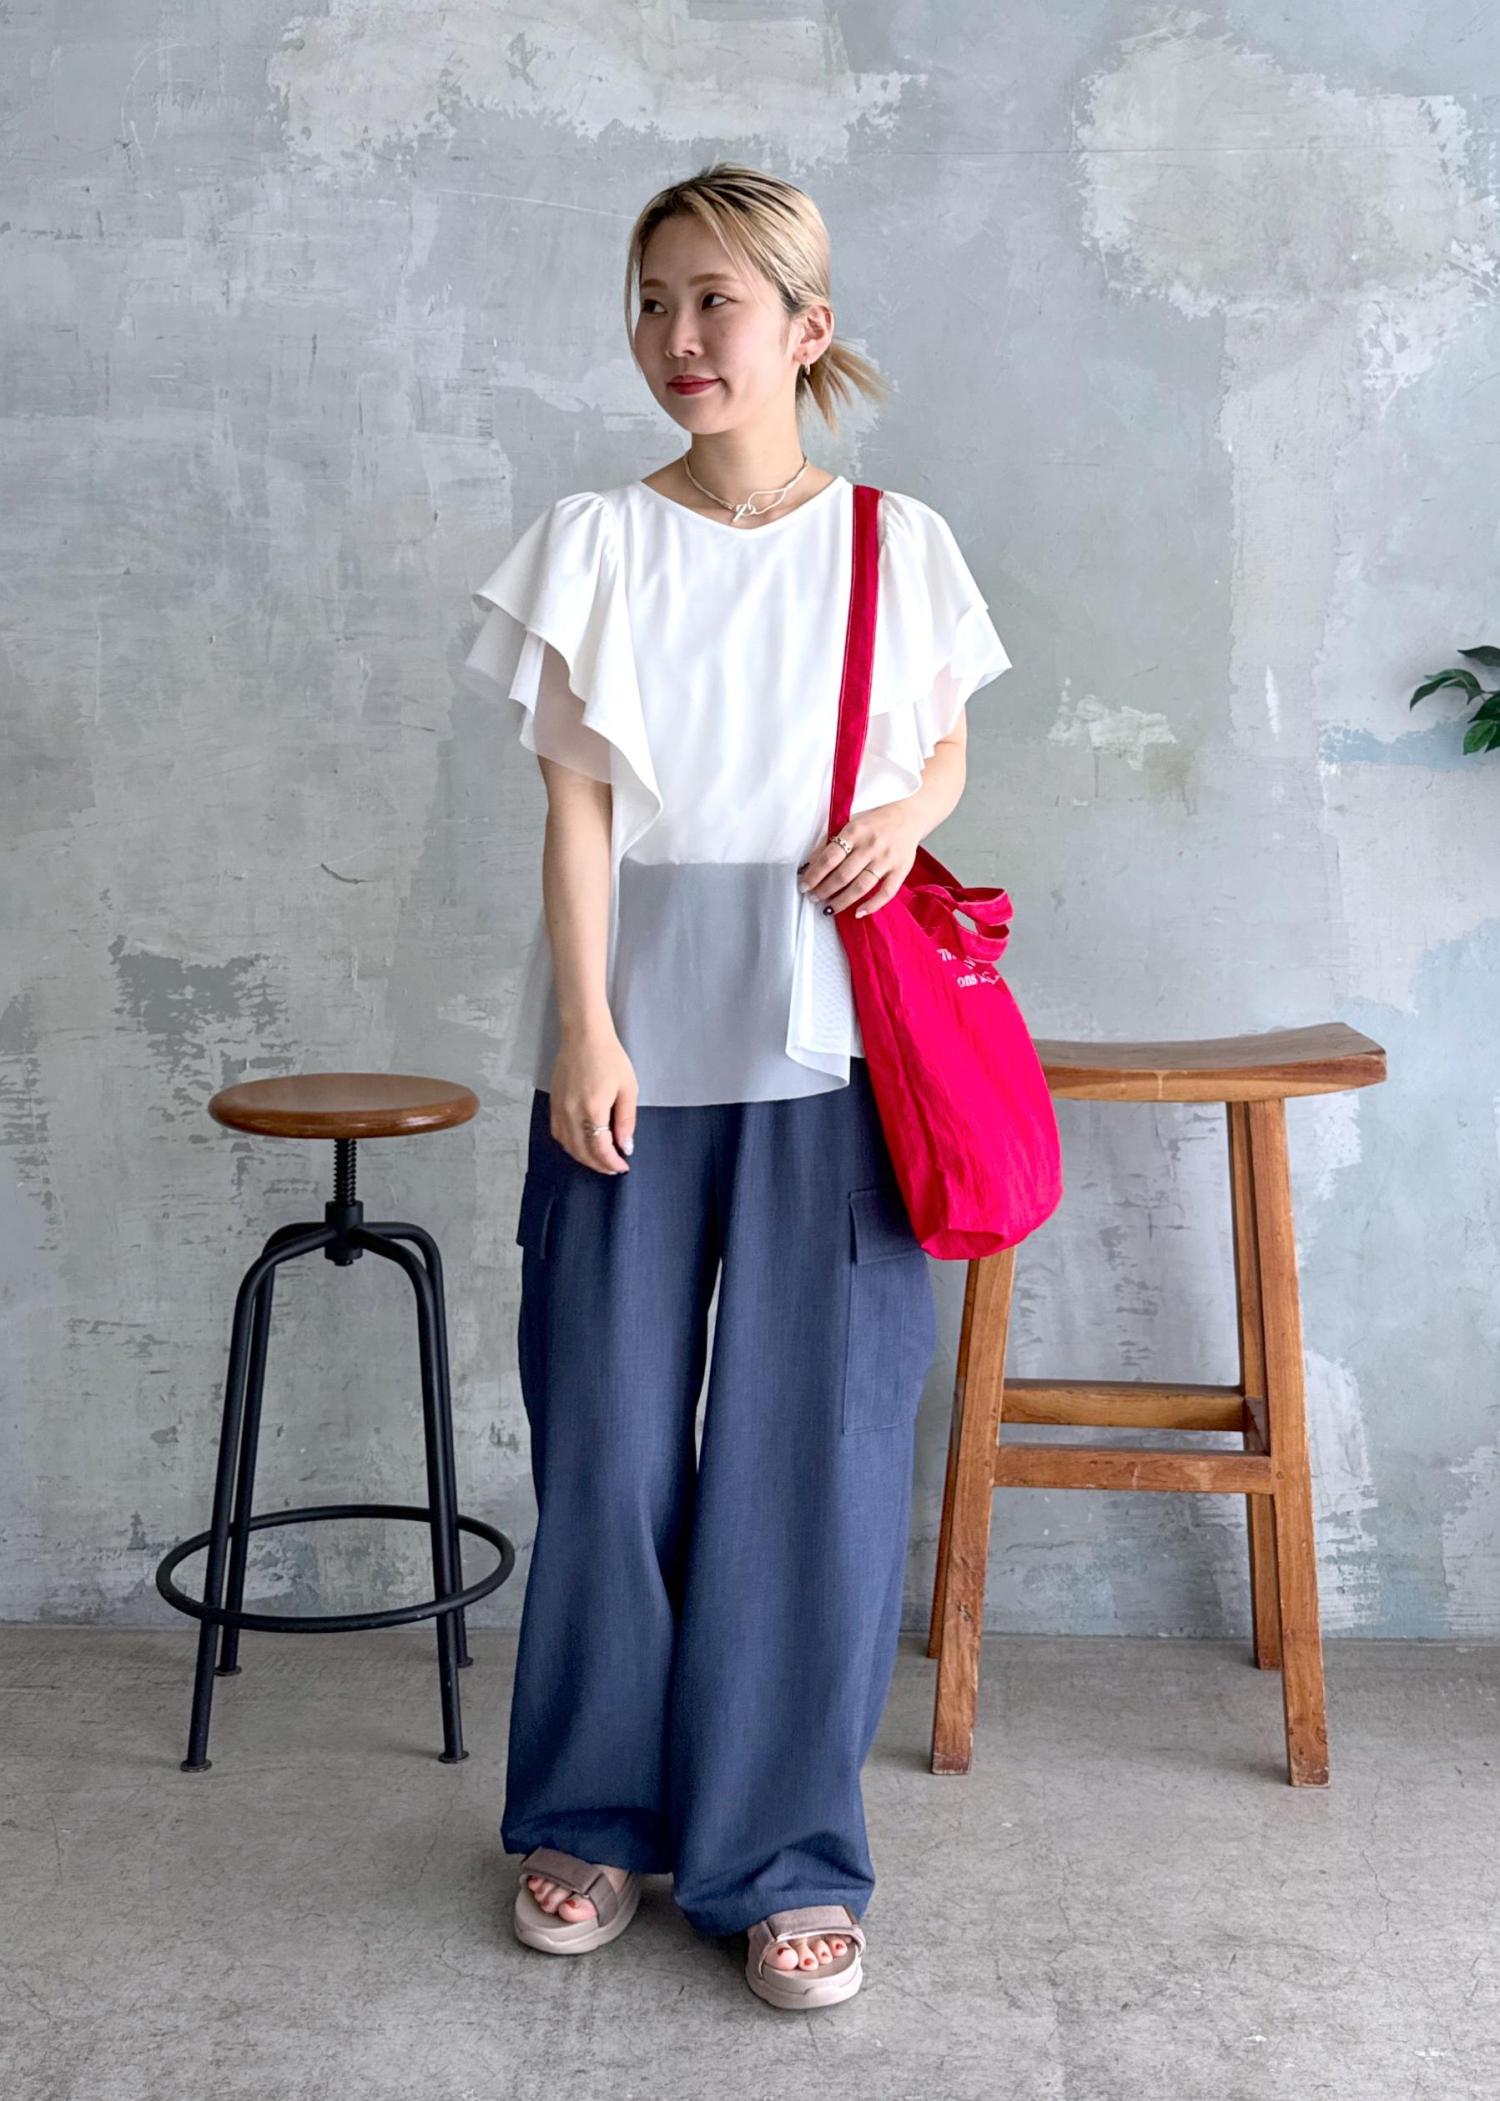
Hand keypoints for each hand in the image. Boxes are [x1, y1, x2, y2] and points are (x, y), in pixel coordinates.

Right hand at [548, 1030, 636, 1173]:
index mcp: (592, 1109)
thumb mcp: (628, 1089)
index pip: (600, 1149)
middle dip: (599, 1165)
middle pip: (582, 1152)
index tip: (623, 1166)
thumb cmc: (609, 1058)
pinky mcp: (553, 1104)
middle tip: (613, 1168)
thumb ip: (626, 1121)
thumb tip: (625, 1147)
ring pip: (567, 1145)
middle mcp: (571, 1113)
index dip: (612, 1162)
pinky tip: (581, 1145)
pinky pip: (558, 1133)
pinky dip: (569, 1145)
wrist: (584, 1036)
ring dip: (583, 1158)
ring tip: (599, 1160)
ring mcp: (559, 1109)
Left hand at [798, 801, 922, 918]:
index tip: (804, 885)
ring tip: (829, 908)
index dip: (814, 875)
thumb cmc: (876, 821)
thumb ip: (832, 842)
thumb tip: (811, 864)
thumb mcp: (851, 823)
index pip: (829, 858)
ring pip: (861, 887)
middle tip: (814, 898)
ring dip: (842, 901)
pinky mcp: (901, 870)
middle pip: (843, 875)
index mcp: (855, 831)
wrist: (910, 815)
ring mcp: (887, 859)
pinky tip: (858, 913)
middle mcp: (871, 846)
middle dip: (824, 890)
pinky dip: (872, 905)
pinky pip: (887, 893)